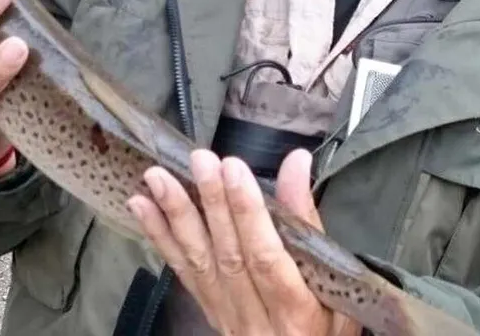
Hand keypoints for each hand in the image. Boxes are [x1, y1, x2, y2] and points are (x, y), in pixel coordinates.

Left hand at [127, 149, 361, 335]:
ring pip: (199, 262)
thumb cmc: (327, 325)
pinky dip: (161, 237)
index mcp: (296, 311)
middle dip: (211, 203)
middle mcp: (256, 319)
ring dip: (176, 216)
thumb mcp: (337, 281)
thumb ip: (311, 222)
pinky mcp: (209, 312)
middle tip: (199, 160)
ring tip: (157, 178)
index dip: (249, 212)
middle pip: (229, 256)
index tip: (235, 169)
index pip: (267, 257)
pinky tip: (142, 209)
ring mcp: (227, 317)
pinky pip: (183, 274)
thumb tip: (297, 162)